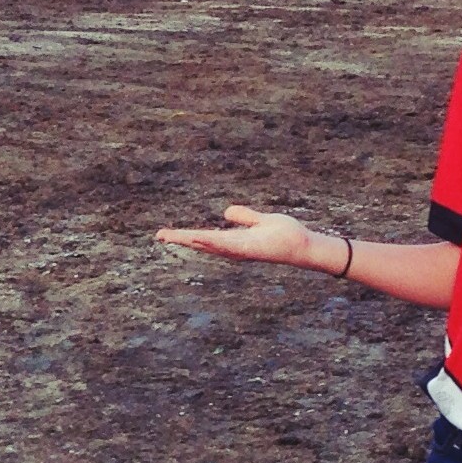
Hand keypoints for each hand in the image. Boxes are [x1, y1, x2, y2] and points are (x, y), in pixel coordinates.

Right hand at [156, 205, 325, 268]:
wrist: (303, 245)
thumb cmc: (285, 235)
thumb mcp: (260, 220)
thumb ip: (244, 216)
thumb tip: (226, 212)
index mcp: (233, 241)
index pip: (205, 237)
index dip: (185, 235)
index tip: (166, 233)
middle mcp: (233, 248)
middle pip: (201, 242)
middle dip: (180, 239)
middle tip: (159, 235)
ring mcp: (240, 250)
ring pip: (210, 244)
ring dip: (190, 240)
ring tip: (170, 236)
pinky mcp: (250, 249)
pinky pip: (227, 245)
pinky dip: (212, 242)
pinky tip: (199, 237)